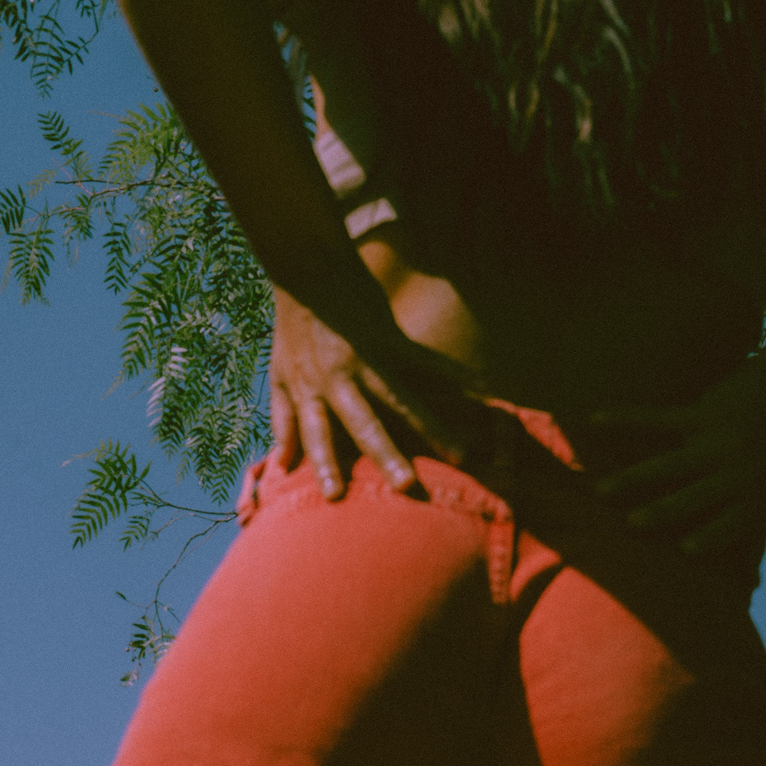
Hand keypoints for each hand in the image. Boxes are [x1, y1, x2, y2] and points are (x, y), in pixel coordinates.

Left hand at [269, 286, 476, 498]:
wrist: (311, 269)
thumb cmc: (294, 330)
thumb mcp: (281, 376)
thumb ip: (283, 423)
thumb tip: (281, 467)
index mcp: (312, 391)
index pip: (316, 434)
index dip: (324, 464)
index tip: (335, 496)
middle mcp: (342, 379)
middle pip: (366, 423)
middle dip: (388, 454)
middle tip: (408, 484)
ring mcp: (371, 359)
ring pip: (406, 399)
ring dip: (434, 428)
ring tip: (461, 456)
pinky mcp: (394, 339)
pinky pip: (429, 362)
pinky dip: (456, 376)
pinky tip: (484, 391)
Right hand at [587, 361, 765, 560]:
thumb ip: (754, 542)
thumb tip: (750, 587)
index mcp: (751, 498)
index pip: (731, 522)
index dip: (712, 535)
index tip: (686, 548)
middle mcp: (735, 471)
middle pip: (695, 495)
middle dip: (663, 509)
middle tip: (631, 524)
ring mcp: (716, 441)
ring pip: (671, 462)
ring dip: (635, 476)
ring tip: (601, 491)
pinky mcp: (700, 413)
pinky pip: (657, 417)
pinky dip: (625, 418)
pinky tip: (596, 420)